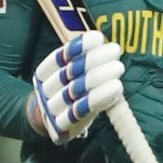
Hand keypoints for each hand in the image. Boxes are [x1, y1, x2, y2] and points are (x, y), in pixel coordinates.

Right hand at [27, 29, 123, 144]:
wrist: (49, 122)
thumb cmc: (68, 92)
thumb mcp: (68, 74)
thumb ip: (82, 60)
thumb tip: (101, 41)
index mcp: (43, 73)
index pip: (59, 57)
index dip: (78, 46)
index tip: (98, 37)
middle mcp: (45, 89)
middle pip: (69, 71)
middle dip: (94, 59)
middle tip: (116, 50)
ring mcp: (51, 108)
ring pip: (76, 90)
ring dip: (100, 78)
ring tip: (119, 67)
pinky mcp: (62, 125)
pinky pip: (81, 110)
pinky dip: (100, 98)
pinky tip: (115, 89)